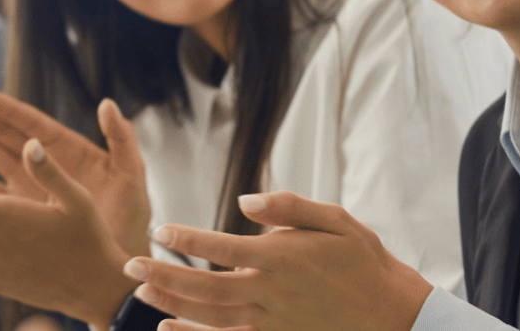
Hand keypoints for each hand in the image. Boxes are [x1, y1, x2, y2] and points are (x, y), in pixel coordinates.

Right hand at [0, 82, 151, 256]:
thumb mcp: (131, 174)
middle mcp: (45, 165)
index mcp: (69, 151)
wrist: (120, 259)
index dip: (6, 109)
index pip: (31, 124)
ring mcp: (30, 186)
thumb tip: (107, 104)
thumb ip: (121, 139)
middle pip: (4, 132)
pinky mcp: (19, 211)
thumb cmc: (131, 215)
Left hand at [124, 192, 433, 330]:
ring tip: (141, 293)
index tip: (161, 229)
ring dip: (171, 304)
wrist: (389, 312)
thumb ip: (289, 207)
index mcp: (283, 258)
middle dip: (164, 275)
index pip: (223, 248)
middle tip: (130, 265)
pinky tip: (168, 330)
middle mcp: (271, 293)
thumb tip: (244, 201)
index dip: (188, 239)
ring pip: (209, 317)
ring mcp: (271, 322)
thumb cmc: (362, 258)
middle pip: (205, 286)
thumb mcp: (335, 219)